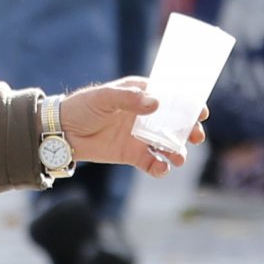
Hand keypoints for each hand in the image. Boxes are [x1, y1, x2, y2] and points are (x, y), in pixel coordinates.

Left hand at [59, 77, 204, 178]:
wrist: (63, 131)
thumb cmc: (83, 106)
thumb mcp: (105, 97)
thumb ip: (129, 99)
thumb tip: (156, 104)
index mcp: (141, 95)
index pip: (171, 97)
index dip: (188, 104)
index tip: (200, 111)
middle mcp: (145, 116)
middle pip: (174, 123)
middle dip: (188, 130)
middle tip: (196, 136)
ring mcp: (140, 136)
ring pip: (167, 144)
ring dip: (177, 150)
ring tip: (179, 157)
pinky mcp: (132, 154)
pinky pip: (152, 162)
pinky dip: (160, 167)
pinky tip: (162, 168)